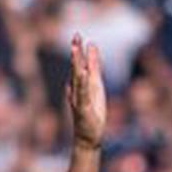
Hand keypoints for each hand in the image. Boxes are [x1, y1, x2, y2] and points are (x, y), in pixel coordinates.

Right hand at [68, 34, 106, 149]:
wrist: (89, 136)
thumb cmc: (92, 110)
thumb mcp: (96, 84)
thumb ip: (94, 65)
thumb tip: (91, 46)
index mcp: (80, 84)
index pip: (78, 64)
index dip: (78, 50)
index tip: (78, 35)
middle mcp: (76, 90)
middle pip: (76, 68)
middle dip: (75, 53)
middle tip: (75, 37)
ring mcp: (78, 99)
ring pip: (76, 78)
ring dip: (76, 64)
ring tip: (75, 49)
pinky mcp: (82, 109)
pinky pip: (82, 94)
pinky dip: (82, 83)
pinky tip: (82, 73)